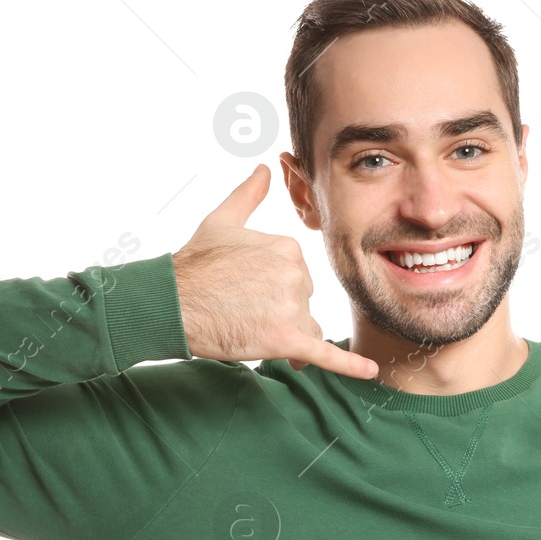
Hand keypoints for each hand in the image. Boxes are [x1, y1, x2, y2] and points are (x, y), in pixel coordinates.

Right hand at [172, 165, 378, 379]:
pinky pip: (323, 353)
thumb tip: (265, 168)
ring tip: (248, 329)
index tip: (245, 290)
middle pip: (303, 304)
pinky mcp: (285, 339)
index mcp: (289, 248)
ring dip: (285, 336)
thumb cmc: (193, 263)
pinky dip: (350, 365)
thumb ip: (249, 195)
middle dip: (279, 313)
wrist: (171, 303)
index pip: (298, 277)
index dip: (273, 289)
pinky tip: (370, 372)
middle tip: (240, 310)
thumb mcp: (221, 221)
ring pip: (305, 330)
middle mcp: (296, 275)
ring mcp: (291, 307)